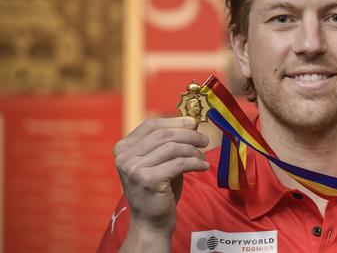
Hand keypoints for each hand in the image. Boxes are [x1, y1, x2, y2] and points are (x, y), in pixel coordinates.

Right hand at [114, 117, 209, 236]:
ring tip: (203, 157)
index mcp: (123, 148)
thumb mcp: (159, 161)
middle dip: (189, 135)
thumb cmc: (158, 189)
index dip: (175, 121)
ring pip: (173, 148)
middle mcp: (124, 157)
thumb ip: (169, 142)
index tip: (194, 123)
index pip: (151, 125)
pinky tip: (203, 167)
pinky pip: (179, 163)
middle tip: (205, 140)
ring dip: (193, 150)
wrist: (151, 222)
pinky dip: (195, 163)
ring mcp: (134, 169)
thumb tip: (191, 122)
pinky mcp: (148, 180)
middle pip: (164, 134)